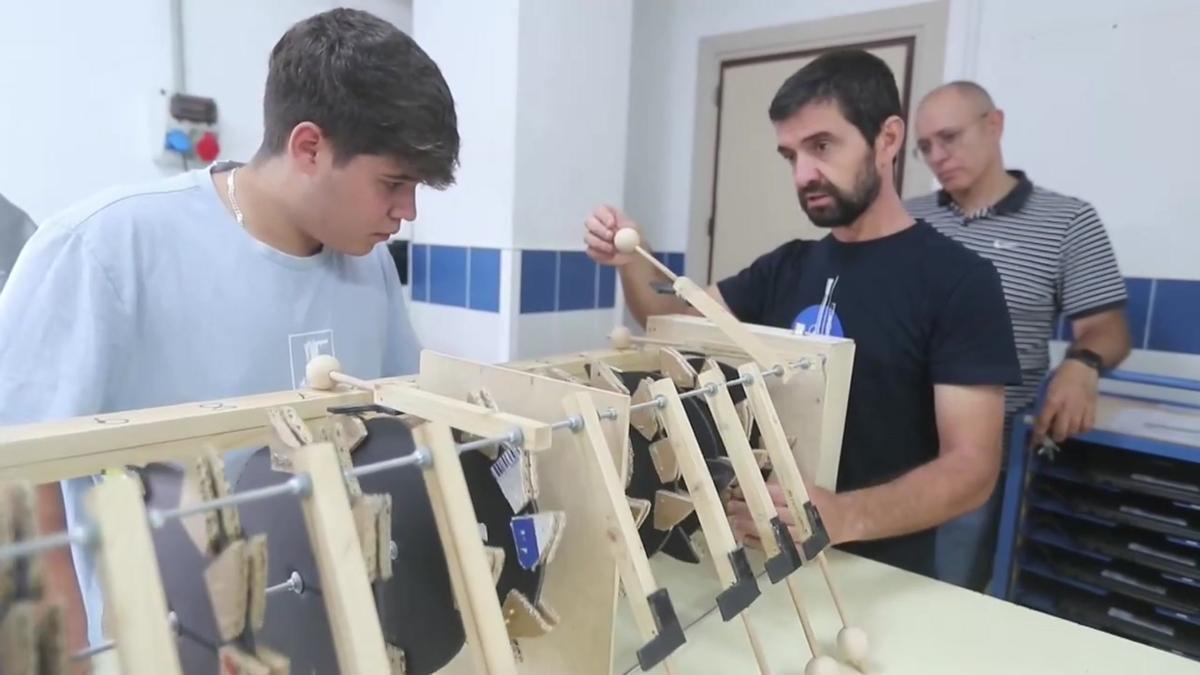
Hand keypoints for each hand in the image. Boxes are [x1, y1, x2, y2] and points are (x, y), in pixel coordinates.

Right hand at [584, 205, 637, 266]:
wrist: (633, 256)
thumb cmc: (633, 238)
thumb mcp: (634, 230)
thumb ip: (626, 228)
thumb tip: (617, 230)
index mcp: (608, 214)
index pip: (600, 210)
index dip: (604, 216)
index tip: (611, 224)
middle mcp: (597, 224)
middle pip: (589, 222)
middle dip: (599, 230)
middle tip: (610, 236)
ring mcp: (592, 237)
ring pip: (588, 237)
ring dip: (600, 244)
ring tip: (612, 249)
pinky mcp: (591, 250)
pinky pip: (590, 251)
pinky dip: (600, 254)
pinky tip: (610, 256)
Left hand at [725, 479, 850, 548]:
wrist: (844, 520)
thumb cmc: (820, 500)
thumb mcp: (805, 486)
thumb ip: (784, 485)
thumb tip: (754, 479)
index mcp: (803, 497)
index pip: (774, 494)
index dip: (754, 494)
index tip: (737, 491)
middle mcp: (802, 517)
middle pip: (770, 514)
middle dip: (748, 511)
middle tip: (730, 507)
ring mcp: (801, 536)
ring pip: (772, 532)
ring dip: (750, 528)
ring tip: (733, 523)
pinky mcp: (800, 550)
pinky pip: (776, 549)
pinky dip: (759, 544)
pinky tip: (744, 538)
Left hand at [1032, 358, 1098, 446]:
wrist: (1082, 367)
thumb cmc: (1062, 376)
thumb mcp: (1047, 389)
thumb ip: (1045, 405)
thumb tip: (1041, 421)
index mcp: (1053, 401)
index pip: (1043, 423)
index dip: (1038, 435)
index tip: (1036, 442)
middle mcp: (1066, 408)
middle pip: (1060, 432)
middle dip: (1055, 437)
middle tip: (1053, 434)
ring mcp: (1081, 410)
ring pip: (1074, 432)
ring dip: (1068, 433)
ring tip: (1065, 429)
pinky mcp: (1092, 409)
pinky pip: (1087, 427)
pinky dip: (1082, 430)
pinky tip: (1078, 426)